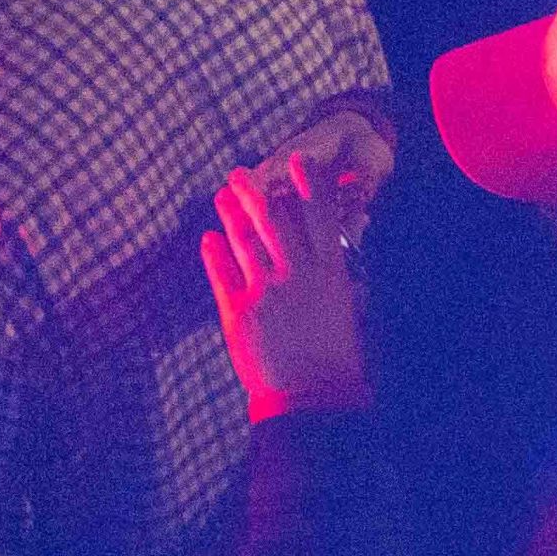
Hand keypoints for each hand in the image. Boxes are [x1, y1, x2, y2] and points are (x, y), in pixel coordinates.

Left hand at [202, 152, 371, 419]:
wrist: (313, 395)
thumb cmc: (339, 355)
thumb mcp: (349, 308)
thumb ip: (340, 275)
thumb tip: (341, 251)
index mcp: (329, 272)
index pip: (318, 217)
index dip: (309, 186)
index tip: (298, 160)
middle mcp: (296, 275)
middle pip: (273, 220)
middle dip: (257, 191)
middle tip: (241, 172)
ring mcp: (265, 291)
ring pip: (243, 240)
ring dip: (230, 213)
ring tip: (222, 194)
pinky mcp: (238, 312)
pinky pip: (221, 274)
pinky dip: (213, 253)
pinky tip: (207, 238)